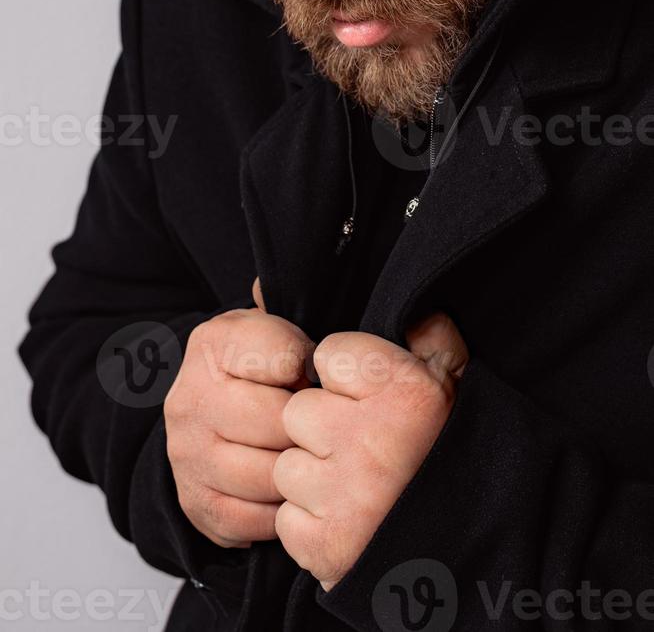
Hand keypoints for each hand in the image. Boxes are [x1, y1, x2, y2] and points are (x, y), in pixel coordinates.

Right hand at [163, 285, 314, 548]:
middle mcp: (189, 398)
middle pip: (281, 422)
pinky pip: (256, 521)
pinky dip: (282, 512)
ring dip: (301, 471)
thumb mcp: (267, 328)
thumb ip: (280, 308)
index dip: (313, 368)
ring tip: (309, 454)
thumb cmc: (256, 369)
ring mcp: (188, 453)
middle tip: (321, 422)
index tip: (311, 373)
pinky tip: (289, 489)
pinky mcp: (195, 502)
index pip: (287, 357)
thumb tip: (265, 285)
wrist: (204, 416)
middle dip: (311, 425)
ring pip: (271, 475)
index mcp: (212, 344)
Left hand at [273, 313, 468, 590]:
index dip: (345, 375)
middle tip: (359, 447)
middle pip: (298, 410)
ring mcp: (343, 495)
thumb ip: (432, 339)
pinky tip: (347, 522)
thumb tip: (411, 309)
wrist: (466, 551)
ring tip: (357, 487)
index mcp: (405, 393)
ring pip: (287, 466)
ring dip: (312, 477)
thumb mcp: (458, 388)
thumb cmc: (455, 458)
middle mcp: (369, 439)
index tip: (368, 396)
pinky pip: (287, 519)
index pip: (328, 355)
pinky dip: (310, 524)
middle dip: (321, 426)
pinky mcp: (324, 543)